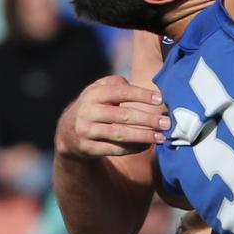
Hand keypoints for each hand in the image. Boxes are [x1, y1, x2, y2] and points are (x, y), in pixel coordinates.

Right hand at [55, 75, 169, 158]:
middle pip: (123, 116)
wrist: (67, 132)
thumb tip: (139, 88)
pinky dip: (134, 148)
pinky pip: (115, 149)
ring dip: (143, 136)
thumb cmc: (95, 105)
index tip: (160, 99)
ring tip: (162, 137)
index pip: (121, 92)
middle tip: (167, 122)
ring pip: (120, 134)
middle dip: (148, 119)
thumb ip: (117, 83)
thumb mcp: (99, 89)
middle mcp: (89, 112)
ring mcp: (87, 131)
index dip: (141, 95)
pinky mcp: (88, 148)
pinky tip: (148, 145)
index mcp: (94, 94)